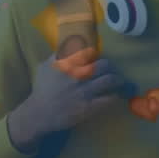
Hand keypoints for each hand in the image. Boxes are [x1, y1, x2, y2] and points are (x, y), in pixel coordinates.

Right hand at [9, 49, 126, 149]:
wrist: (40, 113)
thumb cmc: (42, 90)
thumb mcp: (46, 67)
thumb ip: (58, 55)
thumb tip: (71, 44)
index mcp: (69, 64)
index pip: (90, 52)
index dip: (96, 55)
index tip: (97, 59)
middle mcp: (78, 75)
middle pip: (104, 64)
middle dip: (110, 66)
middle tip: (110, 70)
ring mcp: (85, 91)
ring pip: (110, 80)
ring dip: (117, 80)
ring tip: (118, 82)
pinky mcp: (89, 107)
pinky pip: (109, 99)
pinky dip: (114, 96)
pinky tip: (113, 96)